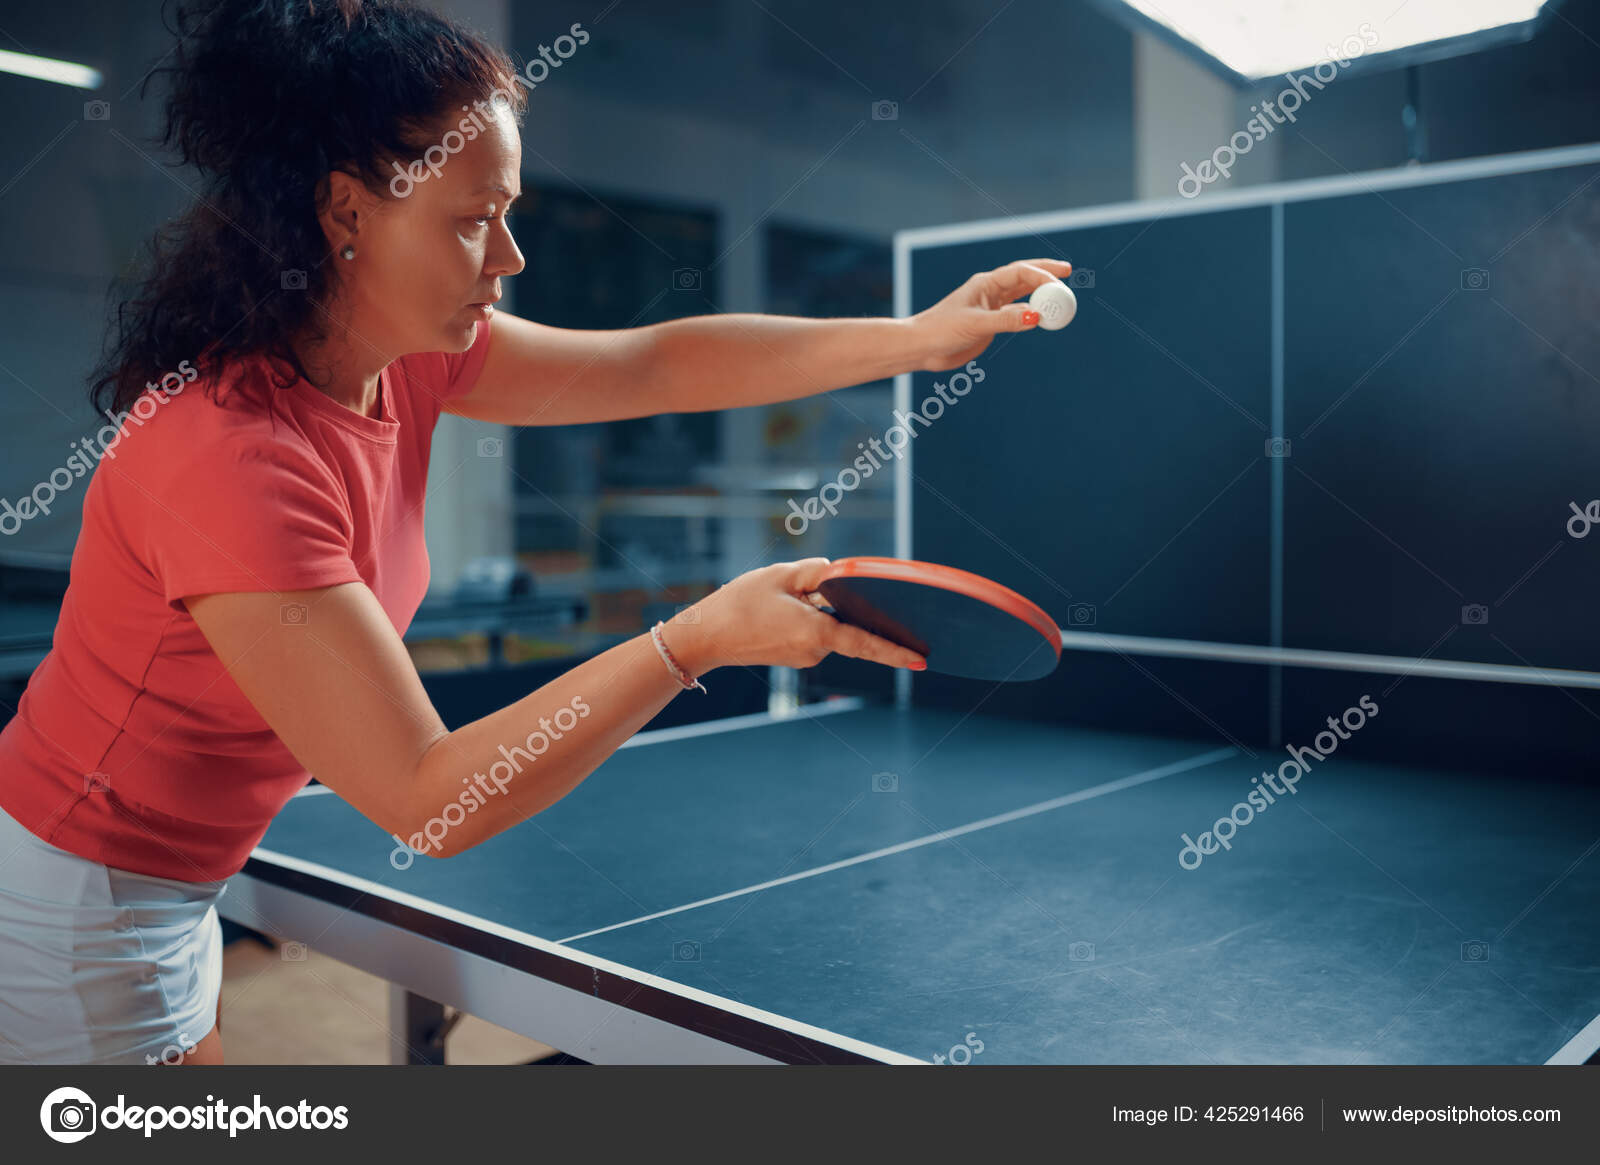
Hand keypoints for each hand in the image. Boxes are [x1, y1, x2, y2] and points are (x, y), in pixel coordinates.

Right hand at [662, 558, 925, 674]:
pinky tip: (780, 606)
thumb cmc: (738, 605)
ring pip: (828, 626)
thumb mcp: (780, 576)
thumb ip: (817, 574)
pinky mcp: (794, 656)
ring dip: (819, 608)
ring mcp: (804, 657)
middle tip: (815, 591)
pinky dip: (809, 617)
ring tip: (780, 597)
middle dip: (845, 607)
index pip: (866, 643)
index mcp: (817, 633)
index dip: (897, 652)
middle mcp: (815, 651)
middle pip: (847, 626)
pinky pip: (813, 632)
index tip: (922, 660)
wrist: (704, 638)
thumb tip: (840, 576)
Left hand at [909, 257, 1073, 370]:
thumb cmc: (941, 330)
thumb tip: (1035, 315)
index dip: (1042, 274)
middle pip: (1024, 277)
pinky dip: (1031, 311)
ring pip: (1022, 294)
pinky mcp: (990, 323)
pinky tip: (1041, 314)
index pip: (1020, 273)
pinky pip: (1017, 313)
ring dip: (1041, 293)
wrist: (923, 348)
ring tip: (1060, 295)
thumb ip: (1006, 320)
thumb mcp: (975, 325)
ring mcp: (991, 307)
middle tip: (1069, 273)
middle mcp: (990, 292)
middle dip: (1046, 274)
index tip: (1060, 284)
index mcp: (985, 284)